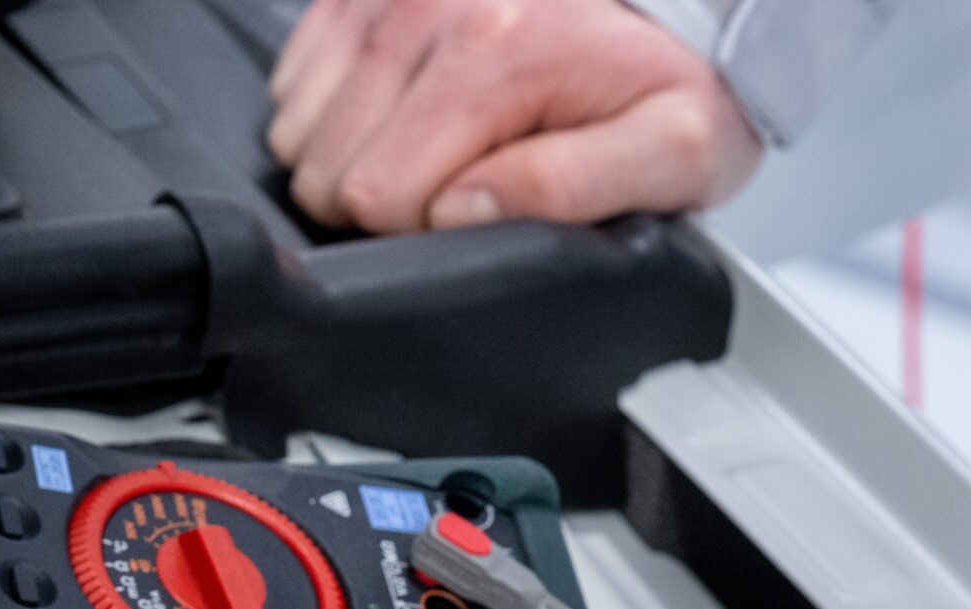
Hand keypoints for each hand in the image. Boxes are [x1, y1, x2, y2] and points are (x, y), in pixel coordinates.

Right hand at [268, 0, 760, 232]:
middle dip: (379, 191)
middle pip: (326, 164)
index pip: (377, 197)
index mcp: (499, 55)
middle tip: (452, 174)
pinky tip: (399, 104)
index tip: (475, 203)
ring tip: (426, 138)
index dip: (419, 225)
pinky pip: (294, 76)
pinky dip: (332, 104)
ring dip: (350, 148)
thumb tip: (460, 212)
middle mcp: (433, 8)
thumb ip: (570, 188)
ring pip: (297, 125)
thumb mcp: (677, 148)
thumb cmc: (675, 70)